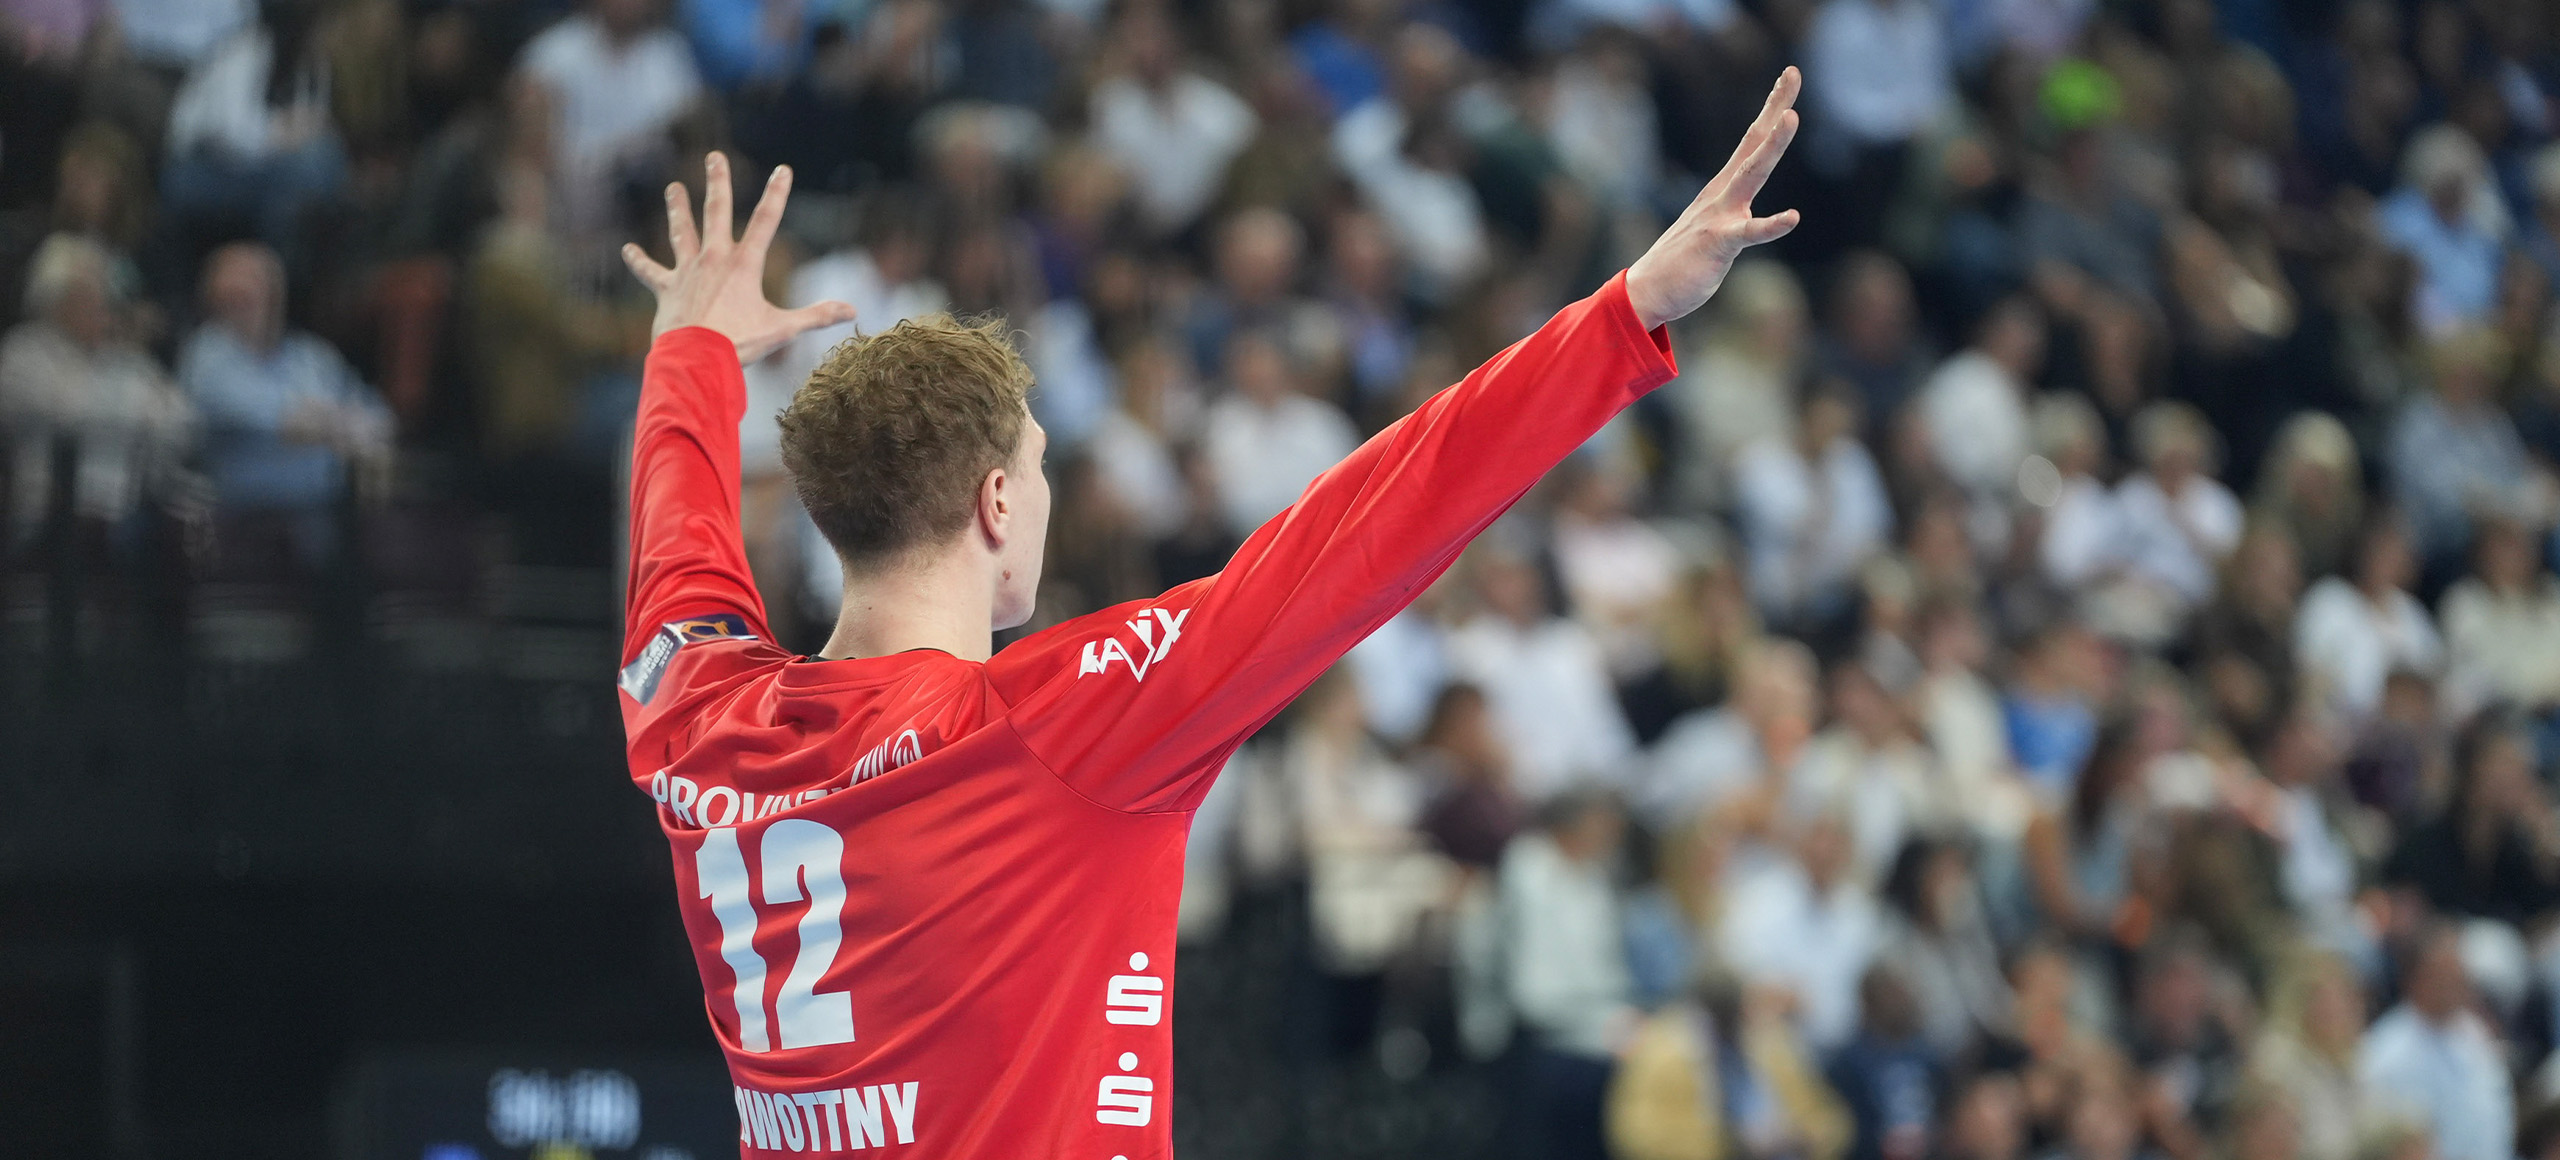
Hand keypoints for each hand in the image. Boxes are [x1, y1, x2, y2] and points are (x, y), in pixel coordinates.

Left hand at [621, 152, 858, 363]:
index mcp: (744, 264)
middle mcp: (714, 259)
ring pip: (681, 232)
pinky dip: (639, 262)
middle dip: (717, 183)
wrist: (695, 358)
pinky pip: (650, 272)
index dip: (776, 194)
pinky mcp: (667, 289)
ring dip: (678, 209)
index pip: (766, 222)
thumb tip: (853, 310)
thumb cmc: (739, 343)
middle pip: (716, 212)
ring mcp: (687, 272)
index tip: (782, 169)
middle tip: (714, 157)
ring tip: (673, 188)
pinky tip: (626, 250)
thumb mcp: (783, 329)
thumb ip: (817, 316)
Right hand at [1624, 67, 1801, 329]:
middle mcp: (1722, 194)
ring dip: (1772, 146)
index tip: (1787, 78)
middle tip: (1792, 72)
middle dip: (1775, 107)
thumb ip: (1731, 217)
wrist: (1647, 291)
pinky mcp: (1718, 244)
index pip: (1753, 141)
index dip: (1772, 109)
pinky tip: (1792, 218)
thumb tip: (1746, 217)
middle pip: (1754, 142)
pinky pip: (1749, 233)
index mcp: (1724, 190)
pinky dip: (1770, 225)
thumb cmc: (1682, 262)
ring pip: (1752, 174)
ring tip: (1792, 117)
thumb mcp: (1712, 229)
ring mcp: (1719, 216)